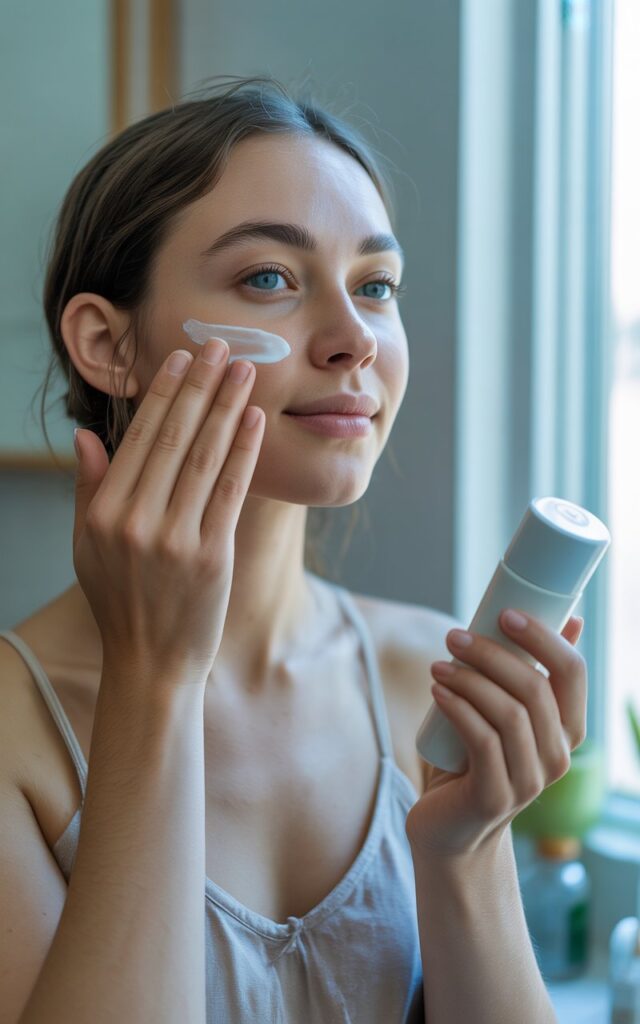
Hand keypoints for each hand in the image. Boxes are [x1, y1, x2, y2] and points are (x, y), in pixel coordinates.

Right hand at [72, 340, 264, 687]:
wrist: (151, 663)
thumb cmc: (120, 602)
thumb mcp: (86, 547)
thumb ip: (88, 489)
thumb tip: (85, 436)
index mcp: (103, 513)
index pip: (138, 439)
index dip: (163, 394)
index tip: (181, 359)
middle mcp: (136, 520)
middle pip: (173, 438)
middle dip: (200, 386)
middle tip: (220, 346)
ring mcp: (175, 538)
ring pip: (204, 457)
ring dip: (227, 408)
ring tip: (245, 371)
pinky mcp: (212, 556)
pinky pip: (230, 492)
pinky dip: (244, 452)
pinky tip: (255, 420)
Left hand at [405, 611, 586, 859]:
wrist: (449, 828)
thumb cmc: (475, 759)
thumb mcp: (505, 710)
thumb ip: (530, 671)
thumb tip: (570, 618)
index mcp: (568, 729)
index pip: (573, 672)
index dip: (544, 636)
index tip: (504, 613)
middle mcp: (558, 756)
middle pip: (536, 688)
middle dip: (492, 653)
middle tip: (455, 637)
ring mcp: (530, 781)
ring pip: (509, 713)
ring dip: (469, 679)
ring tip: (438, 666)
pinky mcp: (495, 796)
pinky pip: (482, 740)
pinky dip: (457, 707)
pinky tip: (437, 691)